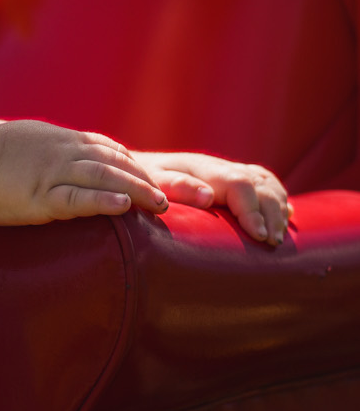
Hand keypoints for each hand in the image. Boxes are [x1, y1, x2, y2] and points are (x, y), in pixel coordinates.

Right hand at [0, 120, 169, 225]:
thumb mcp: (28, 142)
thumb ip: (53, 150)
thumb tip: (70, 162)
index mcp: (61, 140)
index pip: (108, 149)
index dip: (133, 165)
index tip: (153, 181)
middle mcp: (62, 152)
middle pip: (115, 163)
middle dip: (146, 179)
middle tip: (171, 197)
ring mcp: (52, 173)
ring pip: (103, 178)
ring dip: (135, 190)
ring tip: (159, 204)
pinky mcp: (38, 196)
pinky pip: (76, 198)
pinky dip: (101, 201)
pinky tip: (122, 208)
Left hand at [133, 150, 292, 245]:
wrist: (124, 171)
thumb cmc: (133, 184)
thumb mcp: (147, 185)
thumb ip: (175, 188)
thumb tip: (209, 196)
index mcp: (199, 169)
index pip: (238, 184)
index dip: (252, 209)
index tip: (258, 236)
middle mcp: (216, 167)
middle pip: (258, 184)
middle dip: (271, 212)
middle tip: (272, 243)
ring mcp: (224, 172)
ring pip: (264, 182)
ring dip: (277, 207)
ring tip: (277, 237)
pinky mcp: (227, 180)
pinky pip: (262, 182)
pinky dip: (278, 197)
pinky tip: (285, 215)